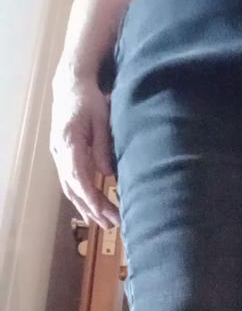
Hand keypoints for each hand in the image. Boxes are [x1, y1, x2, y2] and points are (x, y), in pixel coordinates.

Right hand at [50, 64, 119, 229]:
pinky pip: (70, 184)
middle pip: (74, 188)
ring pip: (70, 189)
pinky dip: (81, 199)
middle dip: (93, 209)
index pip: (77, 176)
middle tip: (113, 224)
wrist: (70, 86)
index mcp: (69, 142)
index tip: (103, 212)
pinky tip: (92, 212)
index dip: (90, 197)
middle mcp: (59, 152)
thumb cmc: (89, 100)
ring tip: (106, 224)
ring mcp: (58, 156)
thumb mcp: (101, 119)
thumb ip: (103, 147)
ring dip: (87, 208)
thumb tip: (108, 175)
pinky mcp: (62, 158)